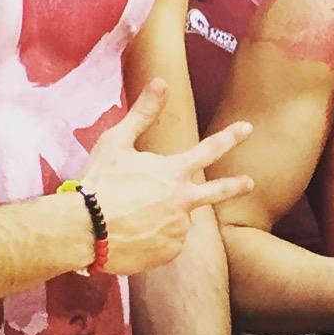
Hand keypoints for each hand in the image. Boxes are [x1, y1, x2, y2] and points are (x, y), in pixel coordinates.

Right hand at [76, 79, 253, 274]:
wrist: (84, 229)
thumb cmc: (99, 182)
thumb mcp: (117, 142)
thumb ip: (143, 113)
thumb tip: (161, 82)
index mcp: (173, 172)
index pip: (210, 149)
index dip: (230, 137)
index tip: (246, 129)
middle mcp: (183, 201)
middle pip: (217, 192)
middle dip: (235, 185)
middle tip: (249, 182)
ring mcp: (178, 229)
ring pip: (175, 219)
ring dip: (160, 215)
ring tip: (129, 216)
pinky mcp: (168, 252)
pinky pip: (165, 243)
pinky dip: (152, 238)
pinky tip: (131, 235)